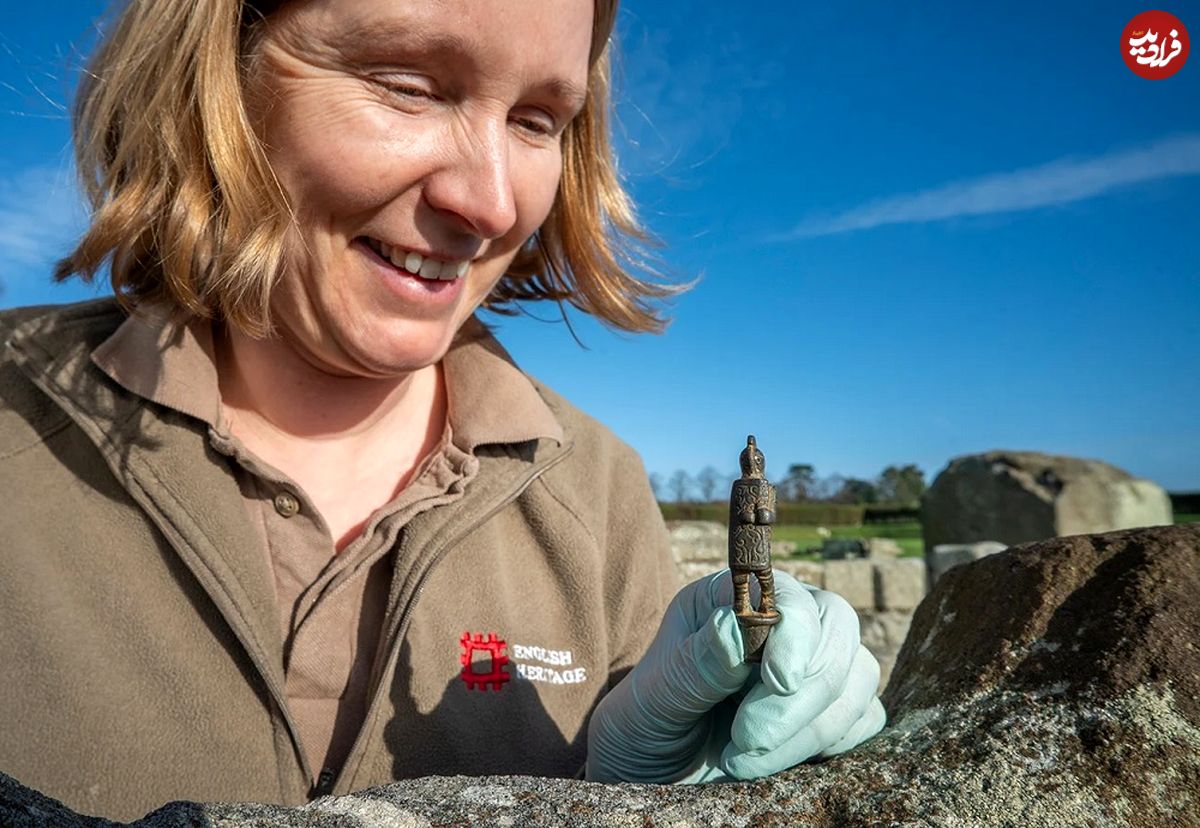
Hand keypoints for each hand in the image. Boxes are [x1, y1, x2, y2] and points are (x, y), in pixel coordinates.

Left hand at [585, 569, 885, 782]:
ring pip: (858, 679)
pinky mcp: (834, 711)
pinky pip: (865, 718)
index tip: (779, 680)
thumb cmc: (648, 720)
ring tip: (741, 759)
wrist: (654, 770)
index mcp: (736, 597)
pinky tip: (773, 763)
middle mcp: (784, 623)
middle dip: (800, 696)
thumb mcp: (657, 694)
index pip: (791, 596)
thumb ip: (698, 663)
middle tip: (747, 738)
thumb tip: (734, 623)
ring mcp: (815, 665)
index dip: (796, 635)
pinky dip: (829, 747)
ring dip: (808, 730)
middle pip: (837, 632)